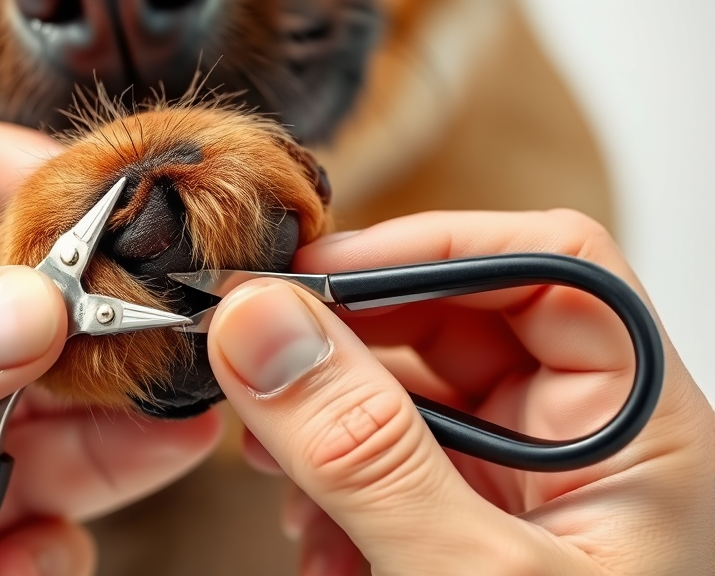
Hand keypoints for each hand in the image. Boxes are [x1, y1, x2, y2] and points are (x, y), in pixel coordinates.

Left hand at [0, 120, 221, 575]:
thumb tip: (15, 309)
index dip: (27, 187)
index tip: (101, 216)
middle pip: (24, 313)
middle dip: (95, 325)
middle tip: (155, 334)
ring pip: (54, 421)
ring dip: (115, 431)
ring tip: (164, 430)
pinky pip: (37, 526)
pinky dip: (50, 548)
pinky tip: (18, 555)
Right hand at [206, 209, 714, 574]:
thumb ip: (364, 454)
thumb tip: (263, 327)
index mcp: (639, 430)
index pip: (551, 265)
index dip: (434, 245)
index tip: (316, 276)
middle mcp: (582, 444)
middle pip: (459, 324)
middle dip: (351, 347)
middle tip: (259, 370)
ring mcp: (517, 490)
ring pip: (406, 396)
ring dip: (327, 426)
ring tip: (280, 478)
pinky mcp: (463, 530)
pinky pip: (385, 466)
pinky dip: (331, 490)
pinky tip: (314, 543)